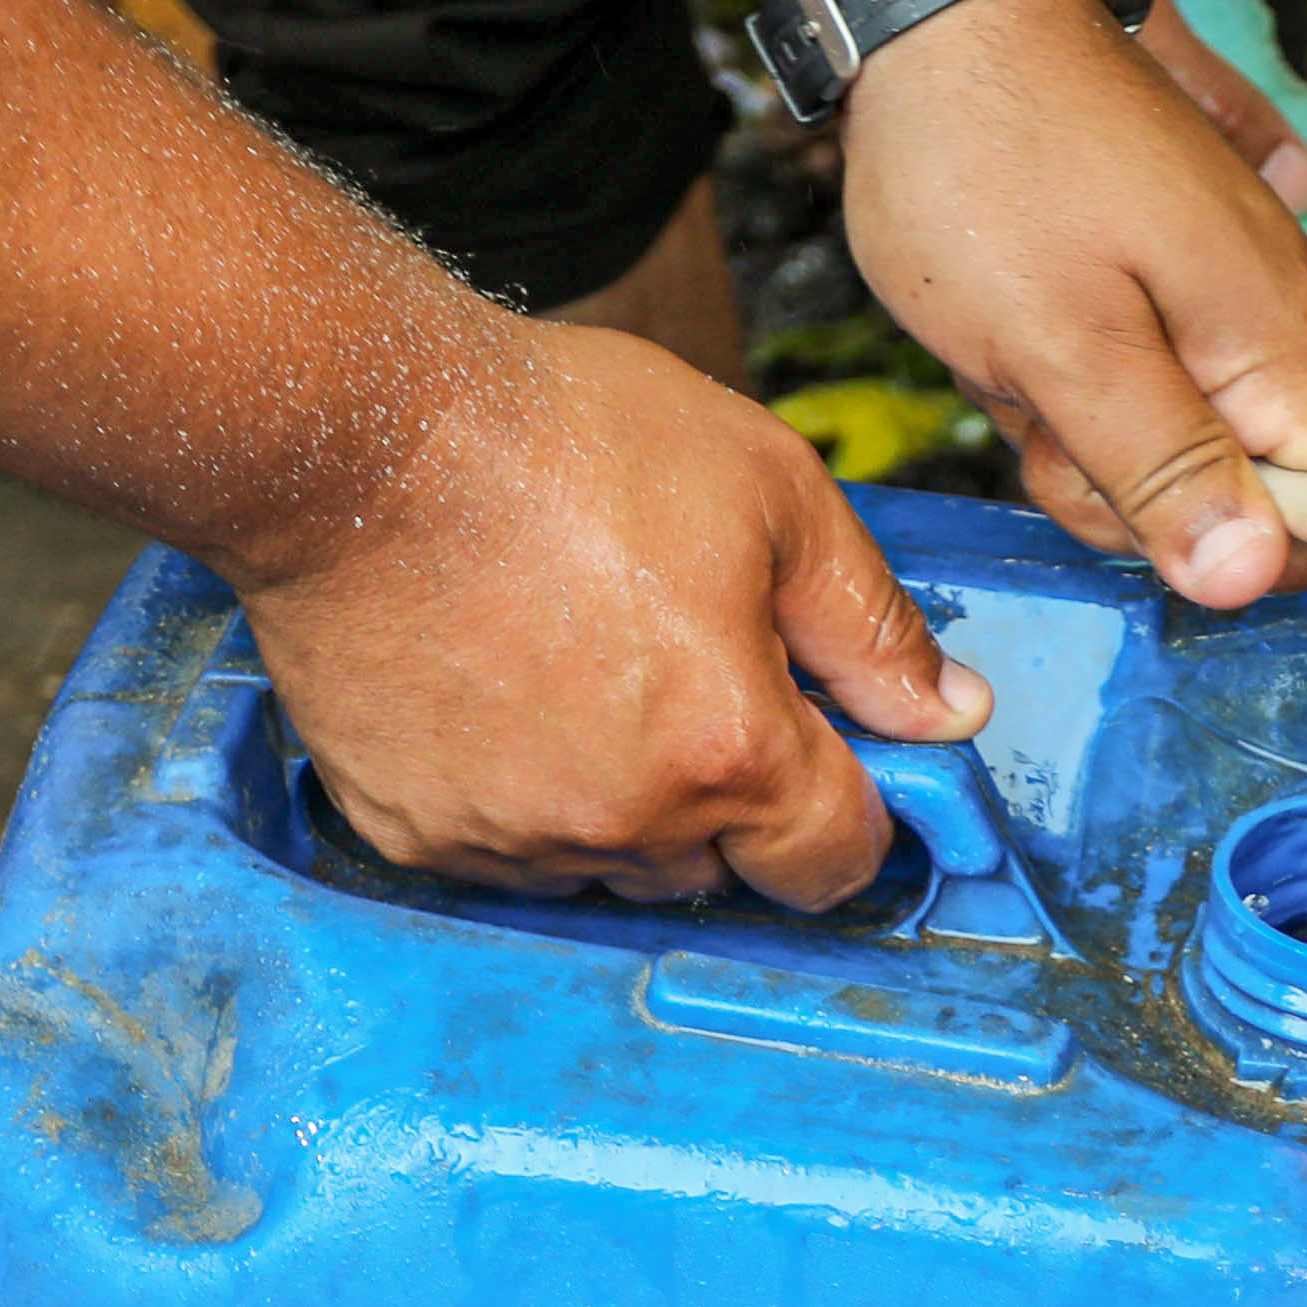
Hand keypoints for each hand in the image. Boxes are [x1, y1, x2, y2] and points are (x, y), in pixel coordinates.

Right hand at [240, 316, 976, 908]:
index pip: (836, 862)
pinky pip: (504, 853)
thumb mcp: (771, 493)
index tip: (827, 756)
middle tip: (683, 672)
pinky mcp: (416, 834)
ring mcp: (510, 839)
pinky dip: (520, 797)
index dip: (850, 810)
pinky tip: (505, 695)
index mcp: (729, 749)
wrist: (357, 438)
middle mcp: (623, 822)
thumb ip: (873, 623)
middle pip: (721, 868)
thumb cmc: (556, 442)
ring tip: (584, 670)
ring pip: (610, 867)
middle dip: (729, 794)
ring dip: (624, 804)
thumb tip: (949, 712)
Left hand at [832, 0, 1306, 610]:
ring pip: (1175, 445)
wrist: (936, 13)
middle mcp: (1266, 315)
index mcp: (1275, 336)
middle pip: (1255, 489)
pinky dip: (1064, 380)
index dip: (1278, 552)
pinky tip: (1015, 329)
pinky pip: (1128, 383)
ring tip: (1022, 356)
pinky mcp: (1152, 278)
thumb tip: (1250, 577)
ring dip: (1085, 436)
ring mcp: (1209, 293)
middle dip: (1144, 495)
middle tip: (1058, 420)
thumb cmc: (991, 158)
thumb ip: (1163, 468)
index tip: (1171, 538)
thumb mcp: (1062, 347)